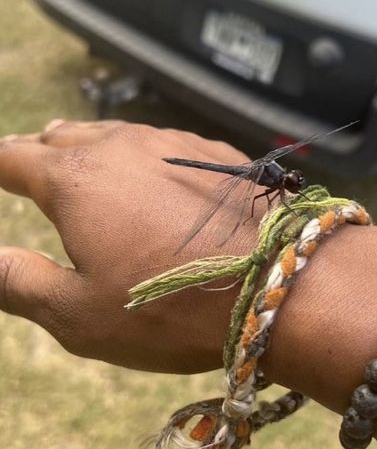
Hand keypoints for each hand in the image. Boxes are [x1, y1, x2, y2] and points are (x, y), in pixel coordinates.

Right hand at [0, 121, 257, 372]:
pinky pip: (162, 143)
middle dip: (38, 149)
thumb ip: (20, 282)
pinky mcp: (216, 153)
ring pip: (115, 134)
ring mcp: (172, 143)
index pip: (12, 157)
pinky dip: (141, 153)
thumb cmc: (169, 308)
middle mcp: (121, 147)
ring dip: (89, 144)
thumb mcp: (79, 314)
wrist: (278, 283)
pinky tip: (153, 171)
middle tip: (26, 157)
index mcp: (75, 181)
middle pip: (63, 137)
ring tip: (78, 151)